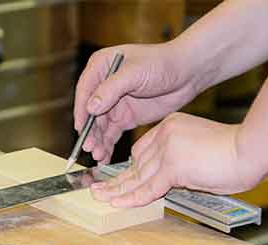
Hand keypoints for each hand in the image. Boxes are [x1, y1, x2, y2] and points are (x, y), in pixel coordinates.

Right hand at [74, 43, 197, 164]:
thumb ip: (111, 89)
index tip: (80, 129)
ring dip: (98, 141)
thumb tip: (90, 107)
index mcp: (101, 67)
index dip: (81, 111)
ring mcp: (115, 103)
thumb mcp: (134, 73)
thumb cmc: (161, 63)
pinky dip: (108, 145)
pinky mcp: (127, 117)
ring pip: (101, 126)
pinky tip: (105, 157)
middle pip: (90, 113)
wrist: (187, 74)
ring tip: (98, 156)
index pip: (85, 91)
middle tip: (90, 148)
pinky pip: (112, 134)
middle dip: (90, 132)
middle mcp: (104, 86)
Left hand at [90, 112, 262, 207]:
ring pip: (137, 176)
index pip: (142, 150)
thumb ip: (182, 163)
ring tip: (100, 198)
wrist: (250, 150)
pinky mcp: (173, 166)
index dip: (131, 169)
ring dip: (118, 190)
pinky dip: (132, 198)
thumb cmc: (235, 152)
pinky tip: (116, 204)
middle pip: (136, 163)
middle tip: (100, 190)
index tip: (120, 180)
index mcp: (171, 127)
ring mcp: (168, 149)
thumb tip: (172, 181)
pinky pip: (148, 187)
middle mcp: (165, 134)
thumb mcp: (201, 151)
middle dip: (118, 179)